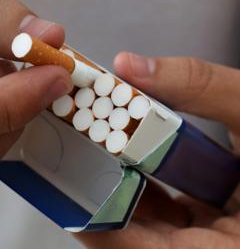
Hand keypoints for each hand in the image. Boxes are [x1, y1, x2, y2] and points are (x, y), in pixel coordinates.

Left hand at [76, 52, 239, 247]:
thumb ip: (203, 88)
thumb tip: (132, 64)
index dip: (112, 236)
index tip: (76, 204)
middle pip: (150, 244)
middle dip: (110, 210)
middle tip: (76, 174)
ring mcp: (218, 242)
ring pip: (158, 232)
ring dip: (125, 199)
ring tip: (94, 164)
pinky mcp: (217, 231)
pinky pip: (175, 220)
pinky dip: (150, 195)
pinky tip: (130, 165)